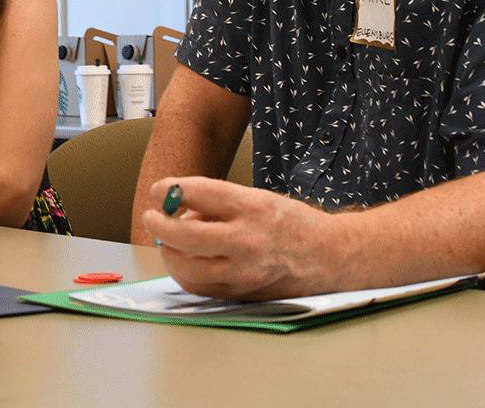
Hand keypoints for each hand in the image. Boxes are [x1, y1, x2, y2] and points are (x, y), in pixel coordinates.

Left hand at [141, 176, 336, 299]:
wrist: (331, 257)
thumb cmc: (291, 224)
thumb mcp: (258, 198)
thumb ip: (217, 203)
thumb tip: (176, 209)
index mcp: (253, 208)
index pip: (199, 193)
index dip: (170, 189)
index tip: (159, 189)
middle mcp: (248, 241)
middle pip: (186, 235)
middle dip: (160, 225)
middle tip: (153, 218)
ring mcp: (245, 272)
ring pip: (186, 267)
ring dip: (168, 251)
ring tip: (169, 240)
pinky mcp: (242, 294)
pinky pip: (198, 286)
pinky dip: (184, 271)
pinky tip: (185, 259)